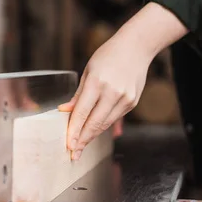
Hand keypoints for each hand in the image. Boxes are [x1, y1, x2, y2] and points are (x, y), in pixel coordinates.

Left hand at [58, 3, 187, 158]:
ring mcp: (125, 98)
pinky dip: (103, 126)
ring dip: (92, 136)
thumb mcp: (88, 71)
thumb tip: (64, 111)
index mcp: (97, 82)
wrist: (137, 47)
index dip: (74, 131)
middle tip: (73, 154)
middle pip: (95, 123)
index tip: (68, 144)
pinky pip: (114, 118)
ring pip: (105, 124)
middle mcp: (113, 92)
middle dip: (82, 140)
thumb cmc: (108, 56)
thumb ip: (78, 94)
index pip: (82, 113)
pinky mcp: (132, 102)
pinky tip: (93, 131)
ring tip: (80, 146)